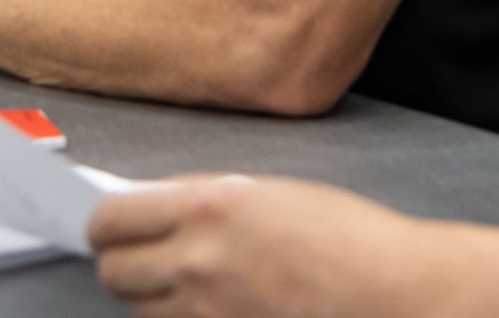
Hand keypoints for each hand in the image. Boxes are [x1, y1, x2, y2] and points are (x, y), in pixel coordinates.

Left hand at [90, 175, 425, 317]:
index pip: (112, 219)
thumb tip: (154, 209)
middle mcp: (199, 260)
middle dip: (122, 265)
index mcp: (208, 205)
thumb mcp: (267, 192)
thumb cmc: (348, 238)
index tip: (109, 227)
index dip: (103, 225)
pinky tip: (214, 310)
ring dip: (154, 300)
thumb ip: (203, 200)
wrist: (394, 293)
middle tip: (141, 258)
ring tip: (191, 286)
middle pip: (114, 273)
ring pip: (142, 312)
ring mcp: (211, 313)